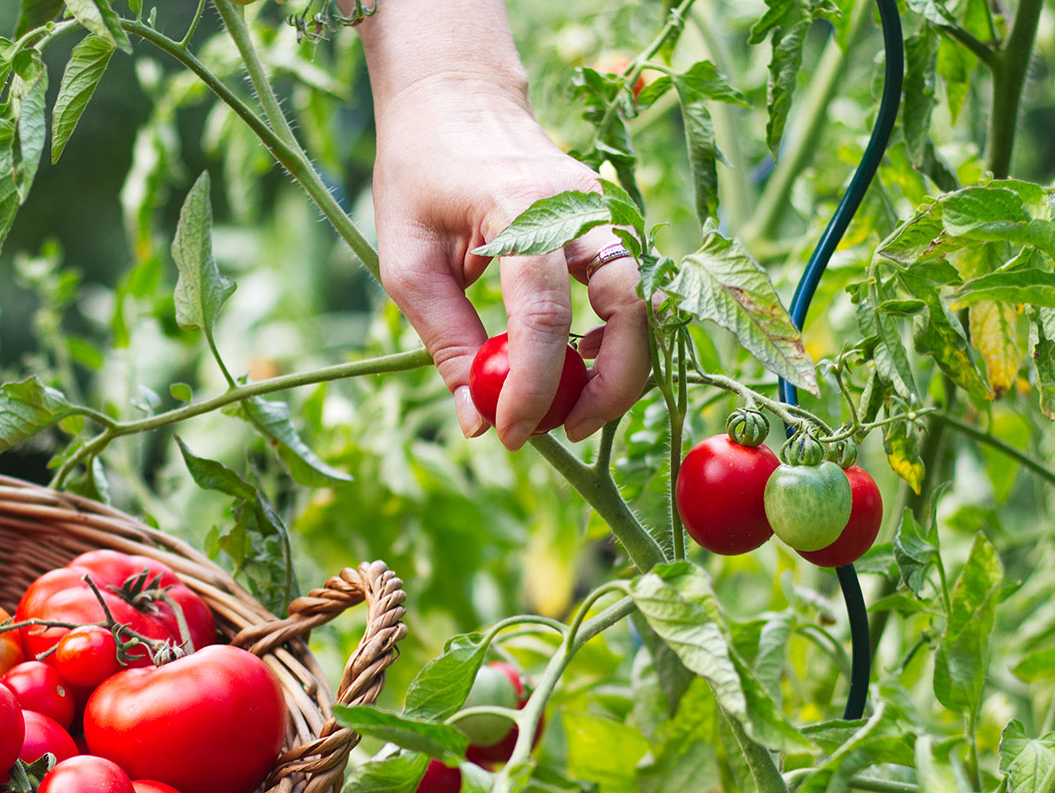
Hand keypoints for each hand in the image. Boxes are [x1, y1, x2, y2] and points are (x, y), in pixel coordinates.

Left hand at [371, 80, 647, 449]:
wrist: (458, 98)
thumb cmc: (421, 175)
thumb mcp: (407, 260)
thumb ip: (446, 340)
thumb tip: (476, 420)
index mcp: (521, 208)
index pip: (544, 316)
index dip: (532, 388)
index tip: (508, 433)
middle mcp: (581, 207)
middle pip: (630, 310)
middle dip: (608, 387)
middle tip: (562, 431)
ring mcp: (607, 211)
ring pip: (647, 306)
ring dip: (618, 370)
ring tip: (566, 409)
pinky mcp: (614, 225)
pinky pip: (634, 295)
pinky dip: (615, 342)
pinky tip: (576, 367)